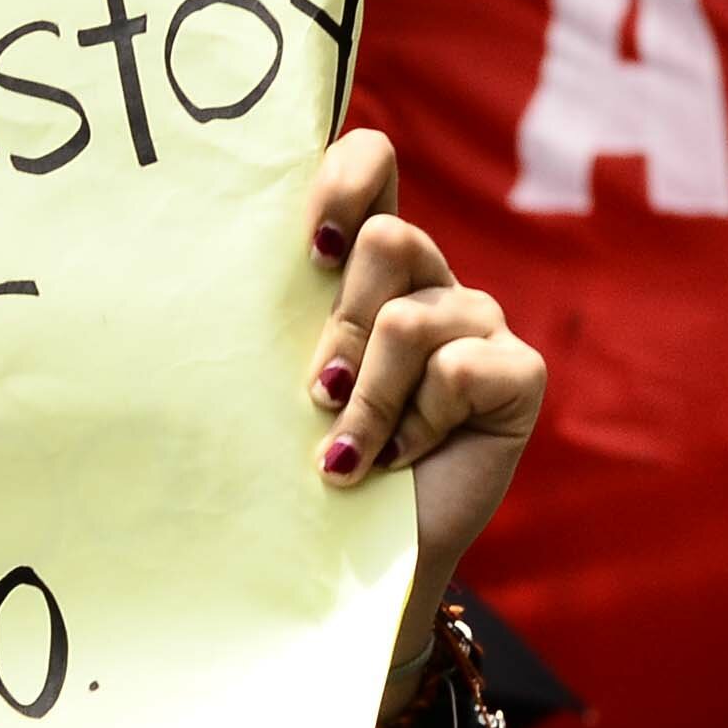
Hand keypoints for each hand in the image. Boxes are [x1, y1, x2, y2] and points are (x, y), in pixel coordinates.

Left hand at [304, 130, 545, 719]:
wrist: (351, 565)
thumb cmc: (303, 468)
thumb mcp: (276, 381)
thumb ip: (274, 314)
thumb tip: (209, 260)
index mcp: (370, 265)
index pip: (372, 162)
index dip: (343, 182)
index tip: (307, 250)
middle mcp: (430, 281)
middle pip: (388, 241)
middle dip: (338, 329)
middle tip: (319, 396)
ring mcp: (480, 323)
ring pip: (410, 320)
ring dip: (368, 400)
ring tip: (351, 452)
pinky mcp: (518, 373)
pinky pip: (459, 369)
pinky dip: (418, 425)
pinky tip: (408, 458)